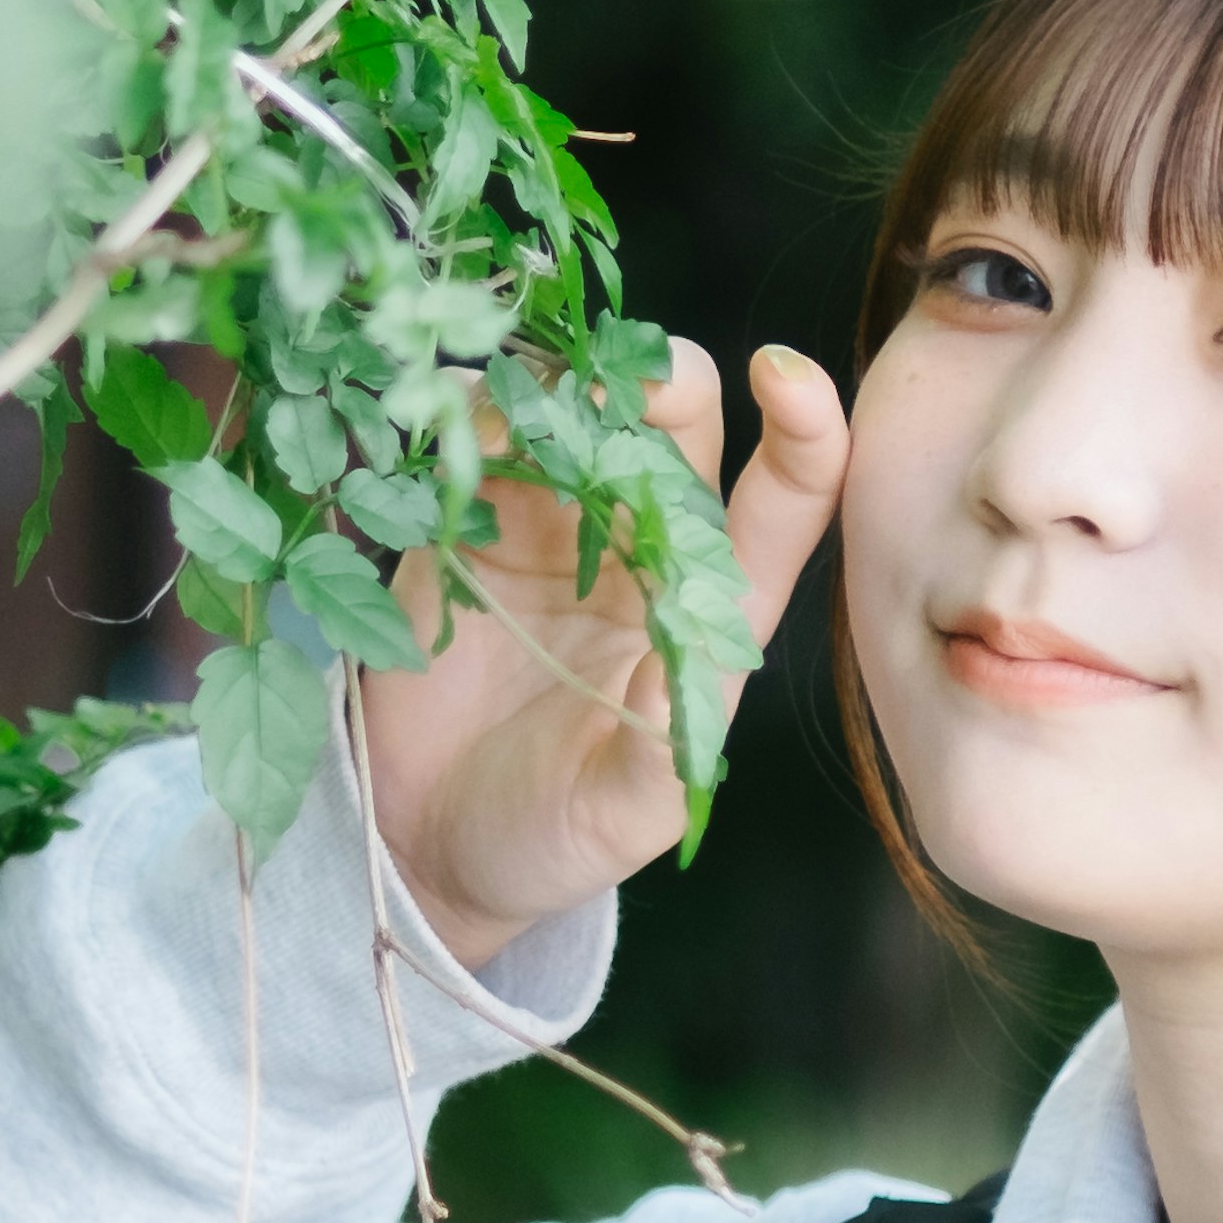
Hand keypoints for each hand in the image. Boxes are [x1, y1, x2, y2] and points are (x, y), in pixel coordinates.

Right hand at [355, 342, 849, 969]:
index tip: (782, 375)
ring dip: (560, 383)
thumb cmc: (548, 839)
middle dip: (658, 382)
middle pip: (678, 422)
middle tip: (603, 391)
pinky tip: (458, 422)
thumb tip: (684, 662)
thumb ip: (663, 745)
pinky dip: (474, 409)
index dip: (803, 432)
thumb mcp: (624, 813)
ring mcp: (553, 527)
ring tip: (522, 406)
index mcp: (710, 611)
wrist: (419, 848)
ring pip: (578, 408)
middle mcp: (643, 549)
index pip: (783, 502)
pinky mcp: (467, 524)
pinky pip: (479, 438)